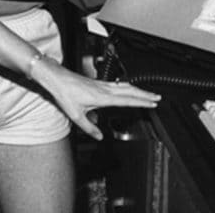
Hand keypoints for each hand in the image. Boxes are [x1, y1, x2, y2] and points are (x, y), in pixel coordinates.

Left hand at [31, 58, 160, 139]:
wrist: (57, 78)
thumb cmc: (65, 93)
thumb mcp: (75, 115)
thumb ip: (89, 128)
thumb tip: (99, 137)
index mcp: (102, 97)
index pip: (127, 100)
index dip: (142, 101)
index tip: (153, 103)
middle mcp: (104, 89)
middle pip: (131, 91)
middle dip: (145, 94)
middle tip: (157, 97)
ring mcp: (102, 84)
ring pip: (125, 86)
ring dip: (138, 89)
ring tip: (148, 93)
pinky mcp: (98, 82)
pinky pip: (118, 84)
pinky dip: (128, 87)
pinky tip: (128, 88)